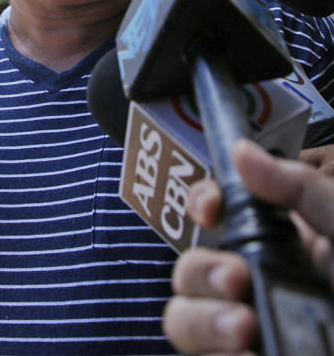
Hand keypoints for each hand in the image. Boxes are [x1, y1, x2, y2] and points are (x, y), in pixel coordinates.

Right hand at [162, 139, 333, 354]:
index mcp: (285, 243)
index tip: (214, 210)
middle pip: (190, 267)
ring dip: (202, 321)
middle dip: (202, 271)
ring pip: (185, 319)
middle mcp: (261, 285)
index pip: (218, 212)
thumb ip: (302, 190)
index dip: (203, 203)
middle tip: (238, 280)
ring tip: (244, 329)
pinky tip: (253, 355)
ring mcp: (255, 329)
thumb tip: (242, 152)